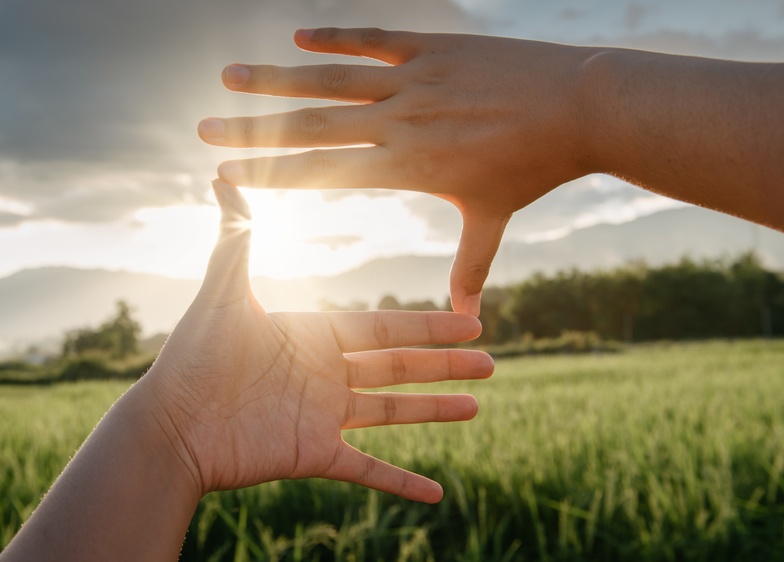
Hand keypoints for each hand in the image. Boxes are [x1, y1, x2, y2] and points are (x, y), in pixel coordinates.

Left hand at [136, 179, 493, 502]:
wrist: (169, 426)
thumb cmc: (192, 357)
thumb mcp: (222, 293)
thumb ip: (236, 238)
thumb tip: (222, 180)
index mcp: (312, 336)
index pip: (383, 326)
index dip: (428, 324)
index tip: (468, 318)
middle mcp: (324, 375)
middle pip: (398, 366)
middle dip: (445, 363)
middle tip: (490, 361)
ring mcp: (322, 417)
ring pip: (393, 413)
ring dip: (435, 411)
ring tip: (477, 406)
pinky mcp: (314, 456)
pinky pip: (369, 471)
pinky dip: (402, 483)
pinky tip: (437, 495)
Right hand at [198, 28, 595, 313]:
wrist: (579, 105)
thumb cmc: (534, 167)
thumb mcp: (493, 216)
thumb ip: (471, 264)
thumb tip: (467, 314)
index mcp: (405, 166)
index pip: (323, 171)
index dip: (270, 173)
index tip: (225, 172)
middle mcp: (399, 121)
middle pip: (310, 126)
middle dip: (252, 127)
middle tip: (203, 125)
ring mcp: (413, 79)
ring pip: (331, 78)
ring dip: (276, 77)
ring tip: (229, 75)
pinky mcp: (432, 47)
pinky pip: (373, 39)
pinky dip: (334, 38)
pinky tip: (298, 37)